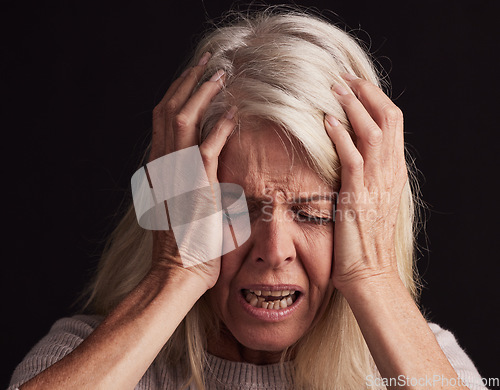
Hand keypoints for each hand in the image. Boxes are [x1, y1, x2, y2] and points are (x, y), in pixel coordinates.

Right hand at [149, 52, 235, 289]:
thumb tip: (214, 169)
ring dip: (202, 94)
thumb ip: (194, 182)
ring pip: (182, 120)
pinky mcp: (193, 187)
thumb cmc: (188, 244)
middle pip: (168, 110)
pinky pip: (206, 148)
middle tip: (208, 62)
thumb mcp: (186, 207)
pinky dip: (219, 128)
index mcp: (159, 168)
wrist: (178, 273)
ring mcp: (175, 175)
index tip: (196, 77)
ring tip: (220, 74)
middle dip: (189, 82)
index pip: (164, 119)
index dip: (179, 93)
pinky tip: (233, 113)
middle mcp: (162, 166)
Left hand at [324, 73, 407, 293]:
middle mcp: (390, 173)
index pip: (393, 124)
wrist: (369, 274)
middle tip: (344, 78)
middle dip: (366, 93)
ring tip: (334, 89)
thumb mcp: (372, 202)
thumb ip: (367, 176)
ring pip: (372, 132)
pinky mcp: (358, 196)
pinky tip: (326, 121)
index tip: (355, 85)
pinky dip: (340, 136)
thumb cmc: (365, 242)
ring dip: (353, 107)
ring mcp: (376, 184)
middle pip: (388, 119)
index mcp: (394, 173)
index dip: (375, 99)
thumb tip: (351, 155)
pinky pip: (352, 158)